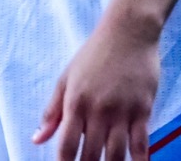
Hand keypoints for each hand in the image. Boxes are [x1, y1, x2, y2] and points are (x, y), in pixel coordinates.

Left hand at [33, 11, 160, 159]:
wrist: (128, 31)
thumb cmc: (94, 54)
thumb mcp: (66, 78)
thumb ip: (52, 111)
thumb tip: (37, 139)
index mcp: (75, 103)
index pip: (66, 145)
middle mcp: (98, 110)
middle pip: (91, 155)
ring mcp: (122, 111)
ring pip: (116, 154)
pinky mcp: (143, 109)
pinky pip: (141, 143)